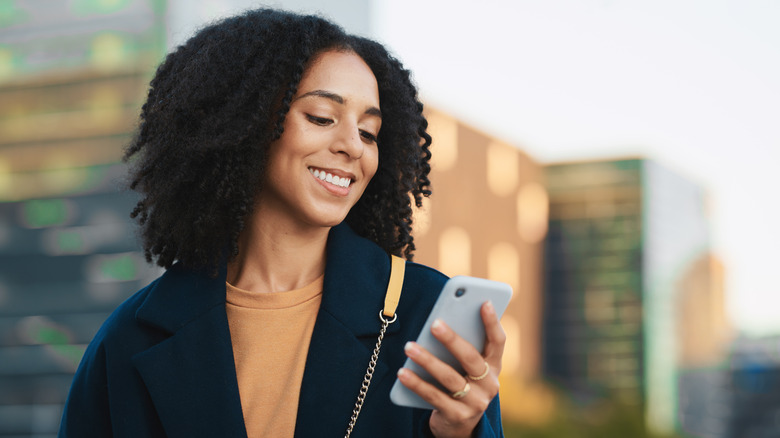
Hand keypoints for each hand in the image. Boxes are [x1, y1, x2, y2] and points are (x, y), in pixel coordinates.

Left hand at [396, 301, 505, 437]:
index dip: (492, 322)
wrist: (458, 426)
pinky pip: (433, 396)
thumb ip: (460, 349)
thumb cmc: (460, 384)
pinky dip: (416, 383)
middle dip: (452, 339)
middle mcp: (489, 385)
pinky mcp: (457, 416)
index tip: (483, 302)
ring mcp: (475, 402)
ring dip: (427, 360)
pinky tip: (403, 372)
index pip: (498, 342)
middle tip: (434, 323)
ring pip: (450, 378)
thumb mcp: (465, 368)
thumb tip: (439, 323)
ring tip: (409, 347)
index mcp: (494, 367)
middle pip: (471, 358)